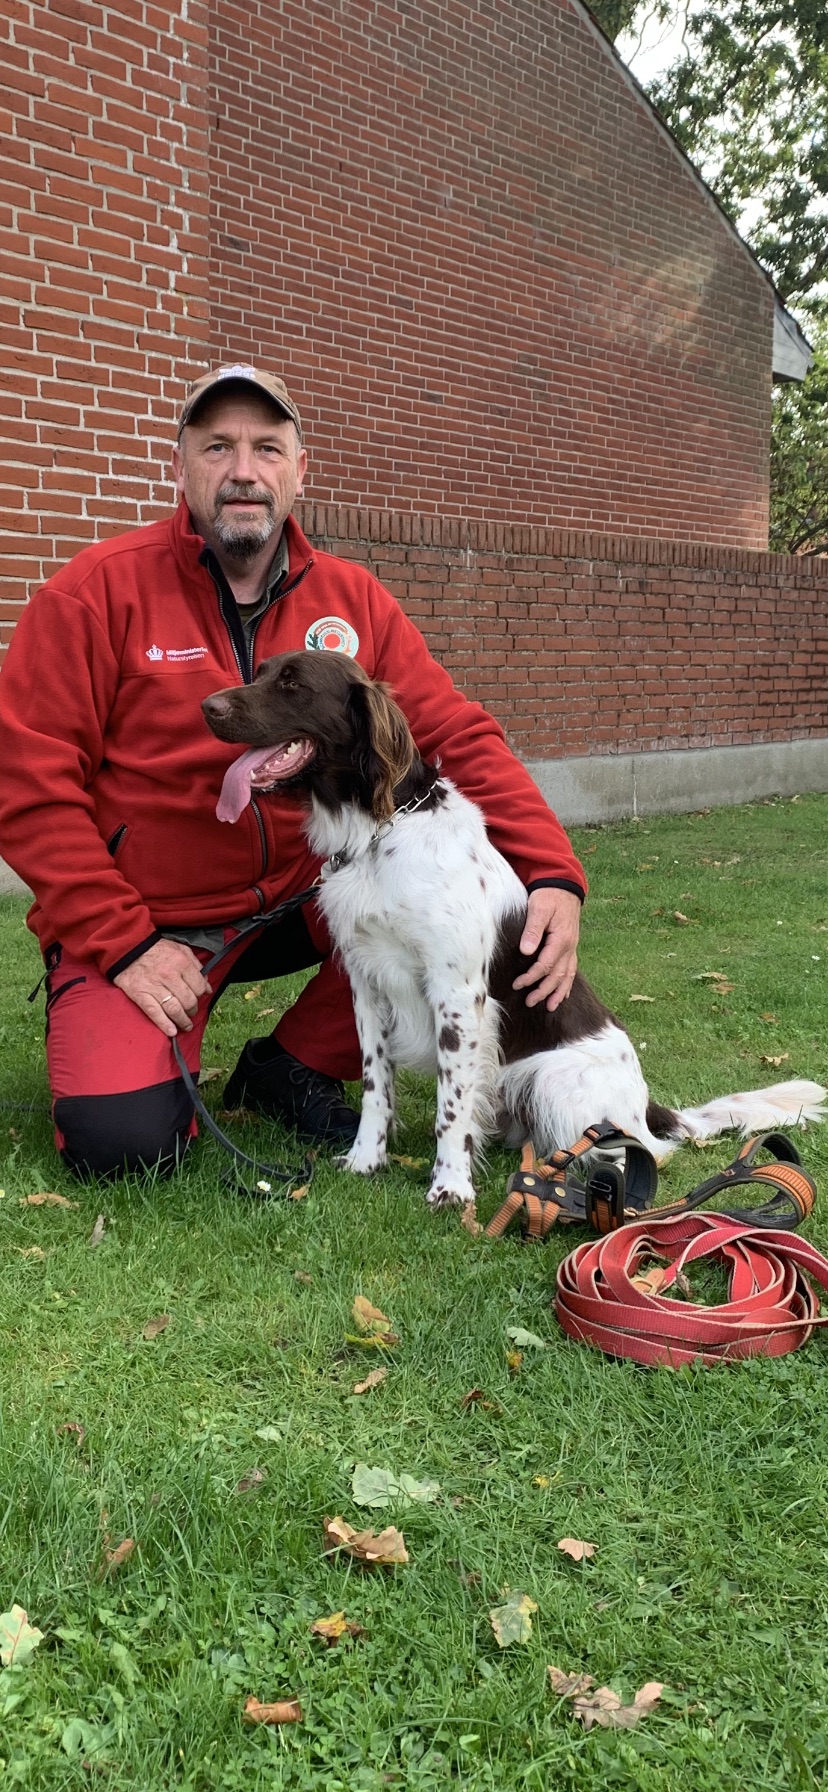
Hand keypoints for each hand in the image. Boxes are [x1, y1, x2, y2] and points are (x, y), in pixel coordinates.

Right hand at [113, 939, 211, 1035]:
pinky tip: (172, 1032)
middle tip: (191, 1012)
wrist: (128, 948)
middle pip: (188, 1001)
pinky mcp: (141, 995)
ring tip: (185, 1025)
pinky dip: (165, 1024)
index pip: (199, 987)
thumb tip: (207, 988)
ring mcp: (154, 987)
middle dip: (192, 1010)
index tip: (199, 998)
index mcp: (181, 962)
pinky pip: (155, 1013)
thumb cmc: (156, 949)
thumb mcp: (180, 949)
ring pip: (174, 1010)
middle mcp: (169, 975)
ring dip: (182, 1021)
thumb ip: (197, 966)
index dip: (201, 995)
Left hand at [512, 888, 581, 1010]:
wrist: (564, 886)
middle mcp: (569, 946)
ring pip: (568, 975)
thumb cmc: (549, 896)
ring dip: (558, 992)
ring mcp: (572, 947)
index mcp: (560, 939)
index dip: (531, 977)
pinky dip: (568, 983)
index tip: (517, 984)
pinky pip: (572, 969)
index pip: (545, 965)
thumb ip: (533, 930)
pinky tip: (564, 994)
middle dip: (544, 991)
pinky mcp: (570, 946)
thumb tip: (527, 951)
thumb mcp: (538, 908)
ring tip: (550, 1007)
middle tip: (530, 1002)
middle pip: (557, 975)